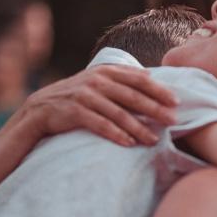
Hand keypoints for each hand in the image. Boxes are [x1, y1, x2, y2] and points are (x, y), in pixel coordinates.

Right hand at [17, 65, 178, 146]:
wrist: (41, 108)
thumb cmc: (77, 97)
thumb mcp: (97, 81)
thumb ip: (121, 78)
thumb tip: (150, 76)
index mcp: (105, 72)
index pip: (138, 79)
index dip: (158, 90)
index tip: (176, 101)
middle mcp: (96, 81)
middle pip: (132, 96)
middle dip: (155, 109)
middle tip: (173, 121)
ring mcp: (85, 96)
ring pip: (118, 113)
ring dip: (138, 127)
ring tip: (154, 139)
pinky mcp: (75, 112)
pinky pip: (100, 124)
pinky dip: (116, 134)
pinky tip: (129, 143)